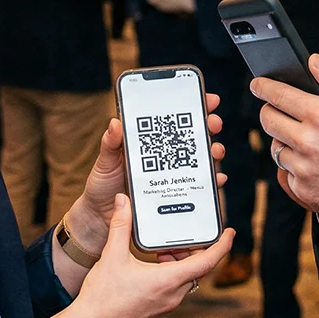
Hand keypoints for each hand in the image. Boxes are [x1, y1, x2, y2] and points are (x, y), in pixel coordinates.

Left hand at [64, 94, 227, 256]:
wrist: (102, 218)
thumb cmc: (104, 185)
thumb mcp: (106, 161)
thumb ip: (111, 143)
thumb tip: (116, 122)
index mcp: (149, 141)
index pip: (174, 119)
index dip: (193, 106)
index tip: (208, 99)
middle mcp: (165, 155)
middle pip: (193, 136)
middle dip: (208, 126)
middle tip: (213, 124)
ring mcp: (173, 174)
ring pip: (200, 158)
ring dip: (213, 152)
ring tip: (215, 151)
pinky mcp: (176, 193)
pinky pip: (199, 185)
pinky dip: (211, 181)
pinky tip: (216, 179)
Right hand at [67, 195, 233, 317]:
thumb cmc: (102, 295)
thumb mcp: (112, 255)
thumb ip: (120, 225)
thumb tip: (123, 200)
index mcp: (168, 280)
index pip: (207, 262)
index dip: (222, 246)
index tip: (230, 232)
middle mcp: (173, 295)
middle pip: (198, 269)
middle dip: (195, 250)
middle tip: (187, 233)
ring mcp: (166, 305)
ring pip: (186, 279)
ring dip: (181, 261)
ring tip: (163, 248)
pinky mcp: (157, 310)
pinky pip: (174, 288)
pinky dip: (171, 273)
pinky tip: (153, 264)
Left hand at [252, 54, 318, 230]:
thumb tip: (314, 62)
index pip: (278, 95)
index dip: (264, 87)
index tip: (258, 84)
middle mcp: (306, 143)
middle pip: (268, 120)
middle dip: (270, 111)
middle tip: (280, 110)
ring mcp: (303, 169)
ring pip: (275, 148)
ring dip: (284, 141)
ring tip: (306, 140)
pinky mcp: (303, 192)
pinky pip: (285, 174)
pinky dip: (293, 167)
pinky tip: (314, 164)